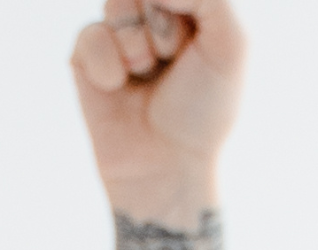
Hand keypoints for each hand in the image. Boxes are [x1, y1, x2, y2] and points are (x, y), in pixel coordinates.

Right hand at [71, 0, 244, 221]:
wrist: (167, 166)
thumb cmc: (204, 109)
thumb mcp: (231, 43)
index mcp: (189, 10)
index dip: (184, 7)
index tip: (195, 44)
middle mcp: (153, 17)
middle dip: (163, 26)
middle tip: (171, 62)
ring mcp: (117, 37)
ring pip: (116, 4)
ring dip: (136, 45)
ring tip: (145, 75)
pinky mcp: (85, 60)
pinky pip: (89, 34)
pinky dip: (107, 64)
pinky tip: (117, 87)